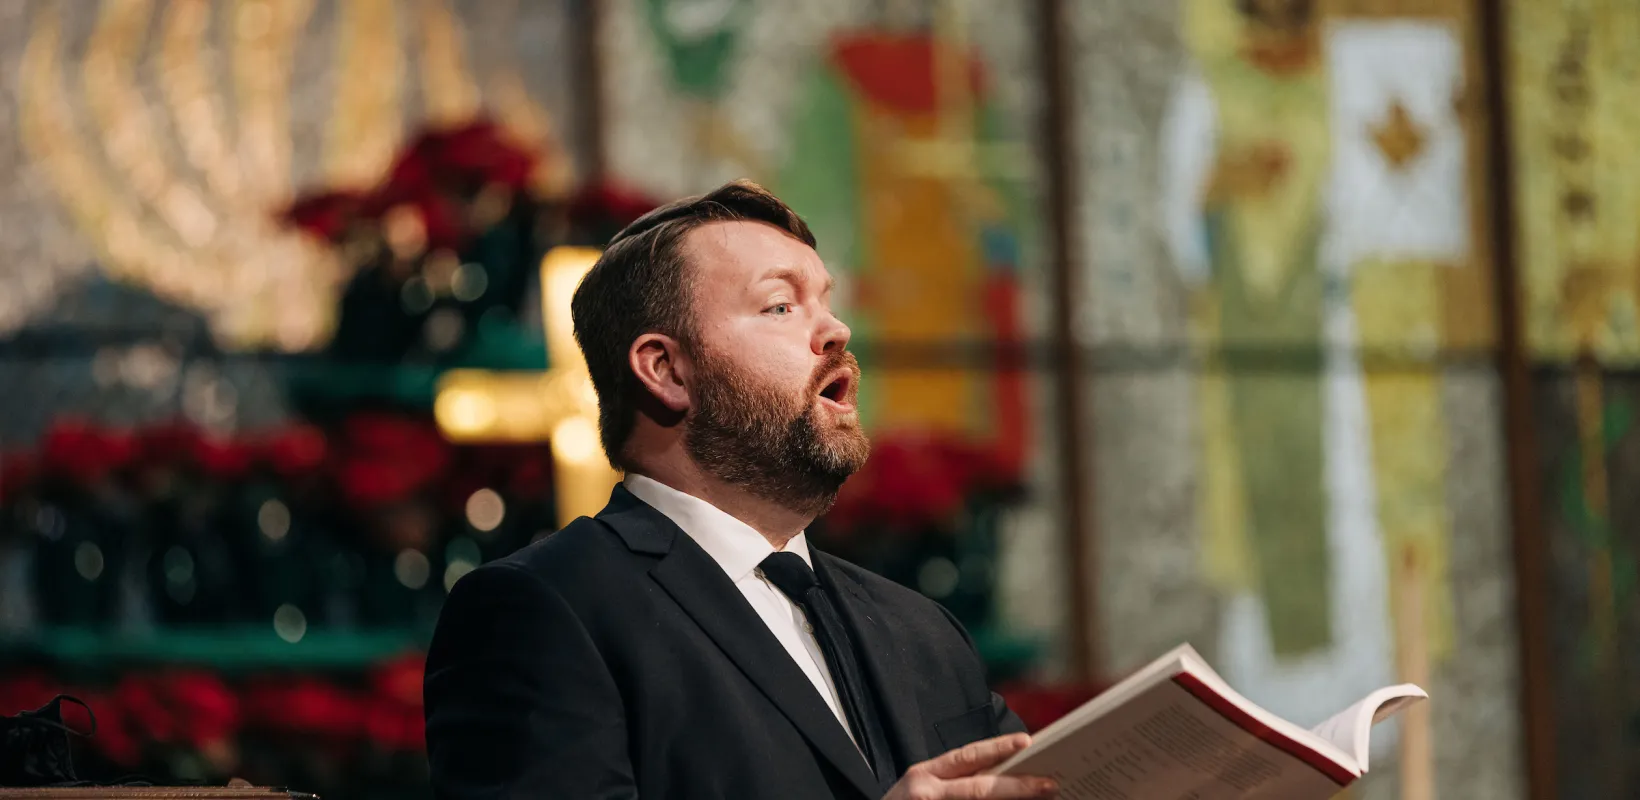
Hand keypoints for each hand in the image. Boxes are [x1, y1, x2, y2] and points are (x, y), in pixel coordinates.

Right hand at [882, 733, 1057, 799]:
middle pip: (978, 788)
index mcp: (924, 774)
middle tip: (1050, 784)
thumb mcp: (920, 790)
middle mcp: (924, 791)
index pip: (966, 756)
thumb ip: (953, 782)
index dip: (997, 748)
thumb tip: (1000, 777)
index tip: (1027, 742)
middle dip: (1017, 786)